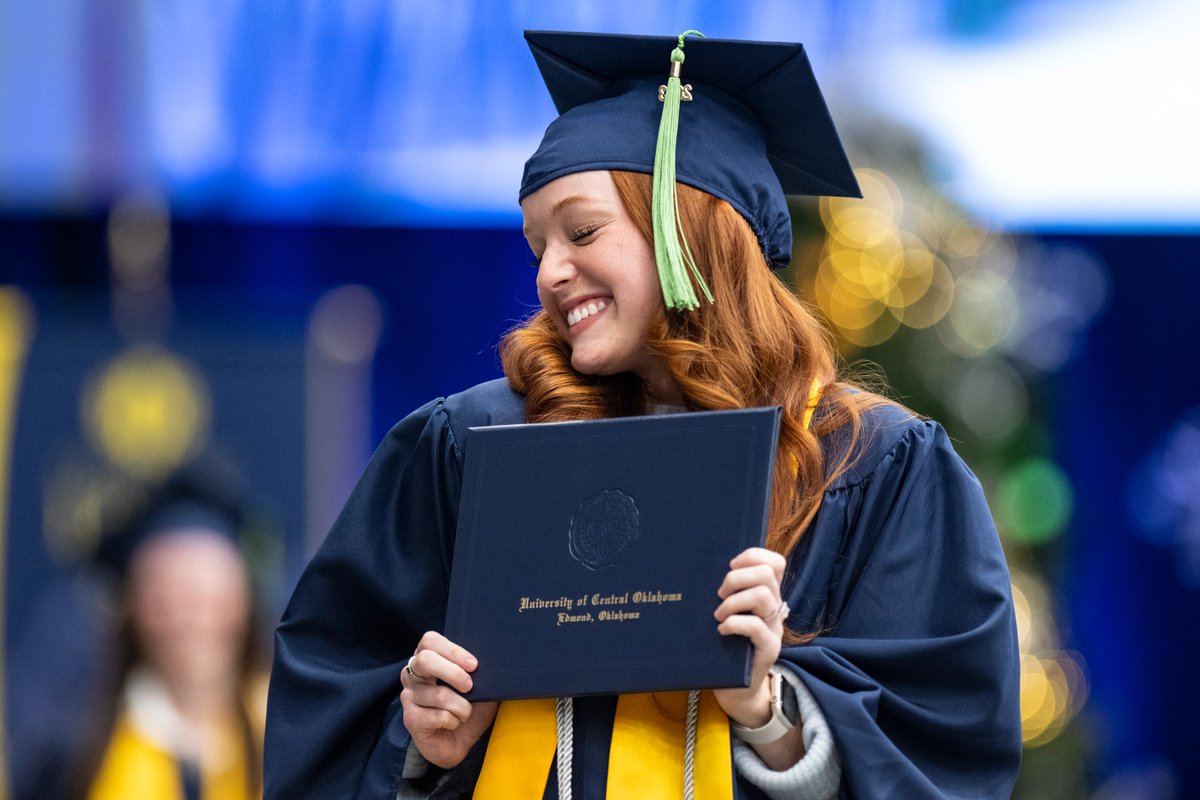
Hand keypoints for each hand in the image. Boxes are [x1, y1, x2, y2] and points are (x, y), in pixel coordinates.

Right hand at [400, 631, 497, 768]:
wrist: (459, 744)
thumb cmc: (468, 710)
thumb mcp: (480, 688)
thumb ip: (479, 672)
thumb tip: (493, 662)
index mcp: (428, 659)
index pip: (431, 641)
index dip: (453, 650)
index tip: (474, 665)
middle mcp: (413, 675)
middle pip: (425, 660)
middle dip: (453, 672)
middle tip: (470, 686)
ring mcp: (409, 696)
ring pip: (438, 694)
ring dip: (462, 706)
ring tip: (466, 713)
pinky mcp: (411, 718)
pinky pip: (437, 716)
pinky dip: (454, 720)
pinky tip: (453, 723)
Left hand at [711, 547, 786, 728]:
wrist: (737, 689)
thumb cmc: (725, 646)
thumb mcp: (727, 613)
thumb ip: (725, 594)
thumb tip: (699, 569)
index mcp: (766, 594)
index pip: (774, 562)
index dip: (752, 556)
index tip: (729, 566)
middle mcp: (775, 607)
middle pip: (767, 573)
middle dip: (737, 578)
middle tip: (719, 594)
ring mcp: (774, 628)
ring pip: (763, 596)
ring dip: (733, 602)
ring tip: (718, 615)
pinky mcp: (769, 648)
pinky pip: (757, 627)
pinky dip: (735, 623)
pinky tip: (721, 630)